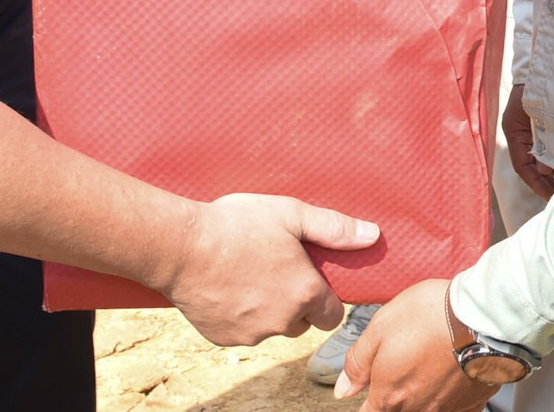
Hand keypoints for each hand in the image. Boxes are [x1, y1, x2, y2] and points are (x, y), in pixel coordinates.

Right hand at [160, 193, 379, 345]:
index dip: (323, 298)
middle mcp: (283, 321)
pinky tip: (224, 288)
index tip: (307, 278)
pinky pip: (241, 332)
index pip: (333, 315)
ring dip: (265, 310)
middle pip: (302, 323)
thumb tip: (373, 235)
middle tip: (273, 270)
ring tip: (245, 274)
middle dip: (294, 303)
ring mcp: (253, 334)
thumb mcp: (290, 213)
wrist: (180, 246)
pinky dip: (238, 316)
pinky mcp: (225, 339)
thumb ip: (334, 228)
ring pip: (271, 328)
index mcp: (305, 293)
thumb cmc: (237, 224)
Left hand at [337, 279, 492, 409]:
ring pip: (424, 410)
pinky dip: (447, 396)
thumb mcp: (380, 327)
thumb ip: (358, 362)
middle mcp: (417, 410)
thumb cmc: (430, 315)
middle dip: (392, 395)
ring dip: (420, 395)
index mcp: (389, 395)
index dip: (367, 401)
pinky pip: (453, 408)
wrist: (482, 317)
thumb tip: (343, 389)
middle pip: (395, 411)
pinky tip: (449, 375)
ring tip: (427, 365)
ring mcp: (446, 410)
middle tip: (404, 365)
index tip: (372, 387)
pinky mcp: (472, 404)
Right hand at [502, 84, 553, 199]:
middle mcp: (522, 136)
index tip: (552, 198)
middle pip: (535, 168)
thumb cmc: (535, 84)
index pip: (523, 168)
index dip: (537, 185)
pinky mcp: (547, 128)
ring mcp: (535, 132)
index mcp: (514, 133)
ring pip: (545, 160)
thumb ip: (539, 139)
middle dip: (550, 184)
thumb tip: (544, 170)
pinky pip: (553, 150)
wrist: (540, 63)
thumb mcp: (534, 113)